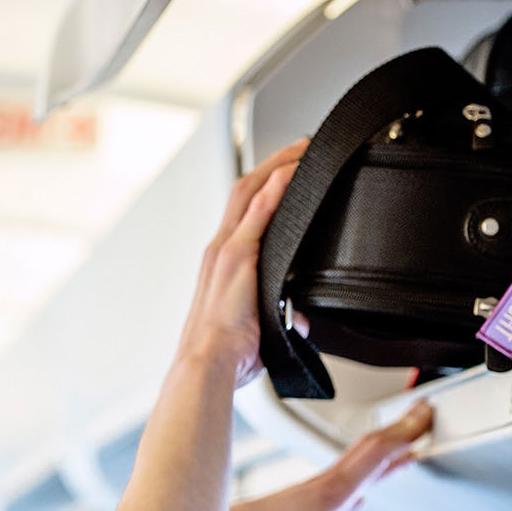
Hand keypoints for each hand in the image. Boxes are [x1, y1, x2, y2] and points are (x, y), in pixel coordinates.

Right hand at [177, 139, 309, 388]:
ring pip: (250, 192)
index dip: (264, 184)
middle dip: (273, 163)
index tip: (286, 169)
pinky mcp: (235, 257)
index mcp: (222, 263)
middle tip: (301, 146)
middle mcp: (219, 249)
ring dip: (277, 166)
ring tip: (303, 149)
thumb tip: (299, 320)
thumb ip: (280, 316)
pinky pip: (257, 214)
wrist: (208, 364)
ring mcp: (226, 250)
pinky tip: (291, 173)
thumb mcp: (259, 328)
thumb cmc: (225, 353)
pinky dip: (274, 190)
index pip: (244, 210)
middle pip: (245, 189)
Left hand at [223, 401, 431, 510]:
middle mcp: (326, 484)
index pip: (378, 453)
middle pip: (371, 448)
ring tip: (407, 445)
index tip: (427, 415)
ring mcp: (315, 489)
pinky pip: (345, 478)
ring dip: (385, 449)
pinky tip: (366, 490)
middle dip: (400, 429)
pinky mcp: (305, 500)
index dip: (405, 432)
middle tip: (424, 414)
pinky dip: (363, 475)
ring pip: (358, 461)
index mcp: (333, 491)